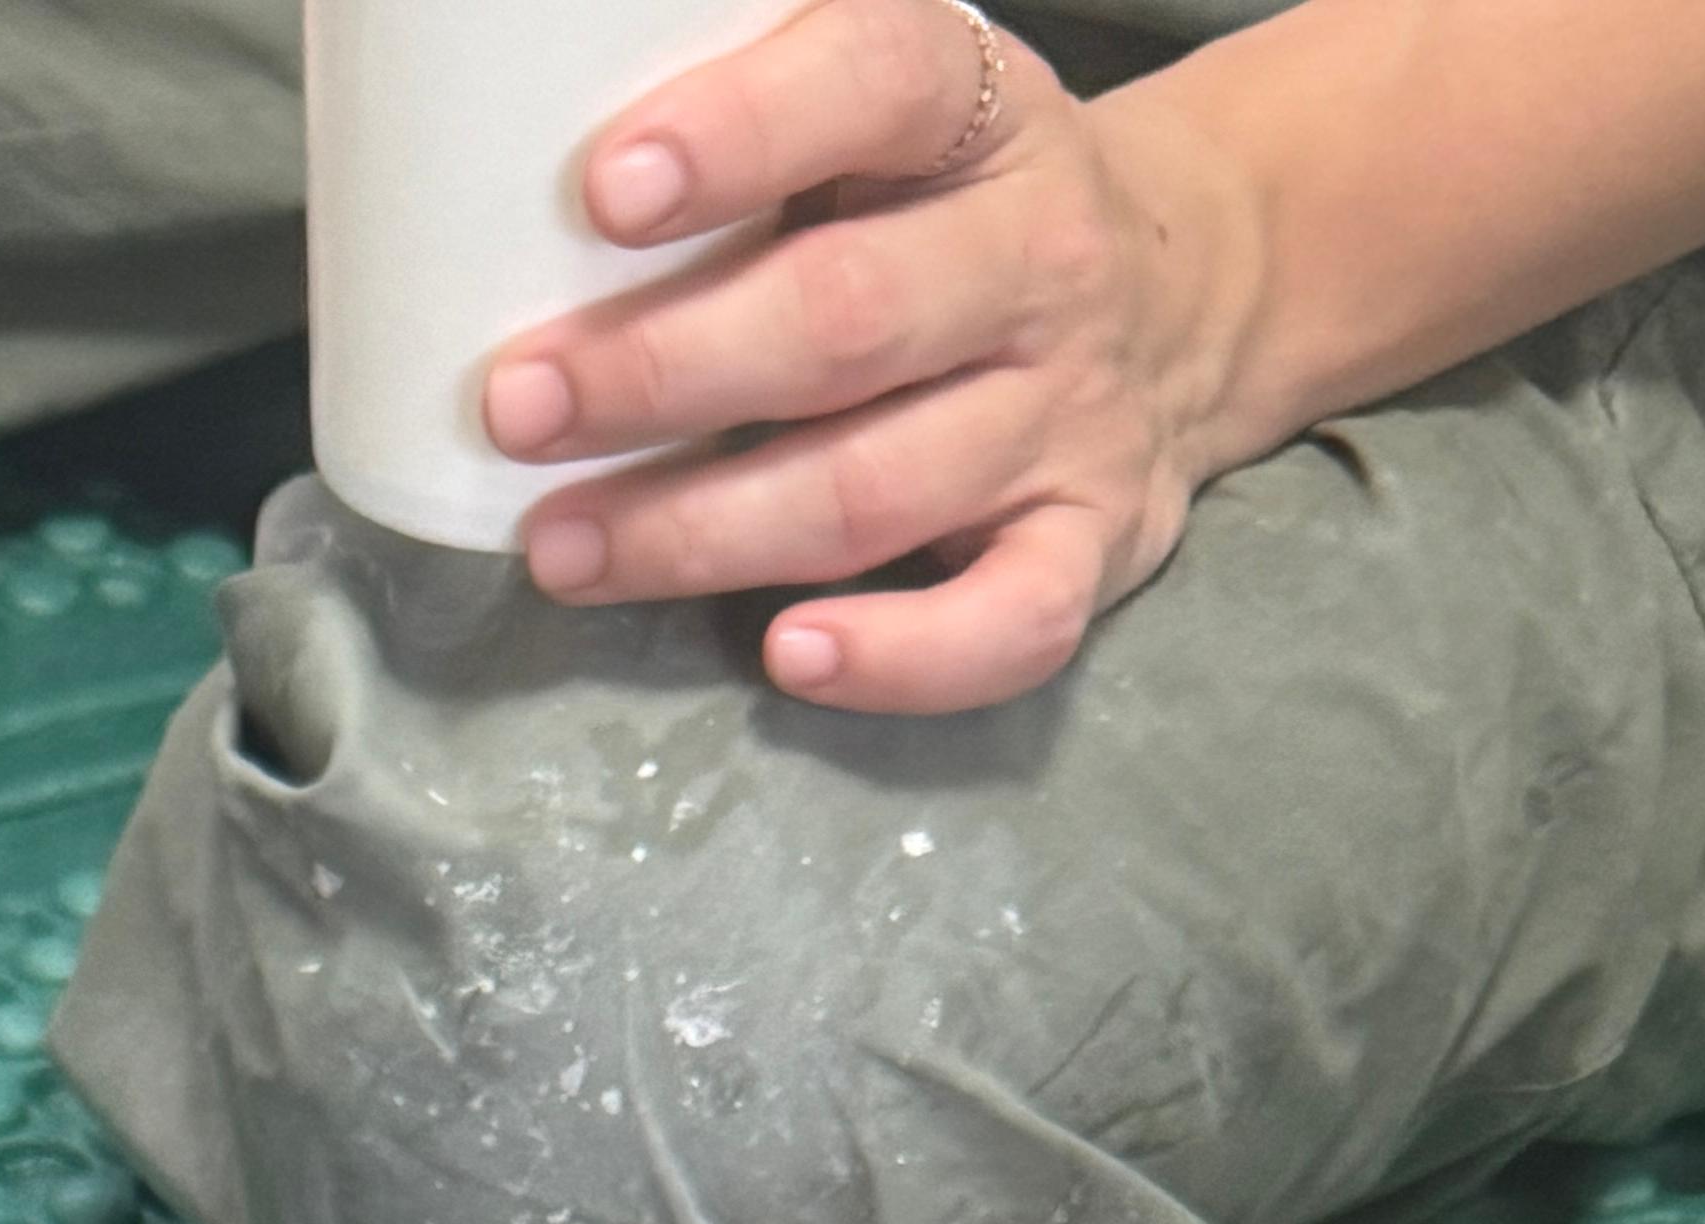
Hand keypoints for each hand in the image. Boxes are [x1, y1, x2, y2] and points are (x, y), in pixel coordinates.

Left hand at [475, 0, 1253, 716]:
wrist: (1184, 292)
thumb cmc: (955, 207)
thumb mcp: (890, 111)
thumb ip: (766, 104)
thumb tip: (534, 125)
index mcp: (981, 116)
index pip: (879, 84)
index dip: (745, 133)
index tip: (608, 191)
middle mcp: (1040, 260)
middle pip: (846, 320)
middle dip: (664, 372)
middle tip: (520, 410)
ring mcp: (1068, 413)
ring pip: (878, 490)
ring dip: (702, 534)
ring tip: (563, 547)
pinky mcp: (1090, 542)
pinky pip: (1009, 621)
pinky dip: (901, 658)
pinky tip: (787, 654)